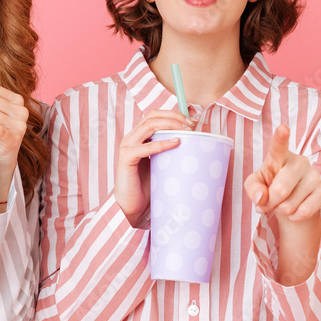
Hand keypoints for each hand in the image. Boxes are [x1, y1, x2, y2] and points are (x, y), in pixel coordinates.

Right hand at [113, 109, 193, 226]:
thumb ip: (170, 151)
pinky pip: (145, 147)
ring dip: (170, 125)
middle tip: (191, 124)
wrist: (132, 206)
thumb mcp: (161, 163)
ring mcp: (127, 146)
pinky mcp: (126, 158)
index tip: (192, 119)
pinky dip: (162, 143)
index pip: (155, 115)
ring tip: (185, 130)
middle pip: (152, 116)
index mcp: (139, 137)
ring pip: (149, 125)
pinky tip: (176, 143)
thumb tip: (194, 143)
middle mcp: (131, 138)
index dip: (173, 114)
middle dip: (173, 116)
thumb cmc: (147, 186)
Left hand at [244, 125, 320, 285]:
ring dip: (281, 211)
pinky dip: (295, 217)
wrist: (290, 200)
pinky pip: (305, 211)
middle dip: (270, 203)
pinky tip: (294, 211)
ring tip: (282, 204)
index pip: (279, 145)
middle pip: (280, 190)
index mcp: (279, 156)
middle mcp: (299, 161)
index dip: (281, 137)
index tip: (283, 128)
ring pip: (290, 204)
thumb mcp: (255, 185)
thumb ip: (252, 188)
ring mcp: (313, 176)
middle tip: (268, 203)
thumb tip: (261, 197)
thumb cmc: (270, 185)